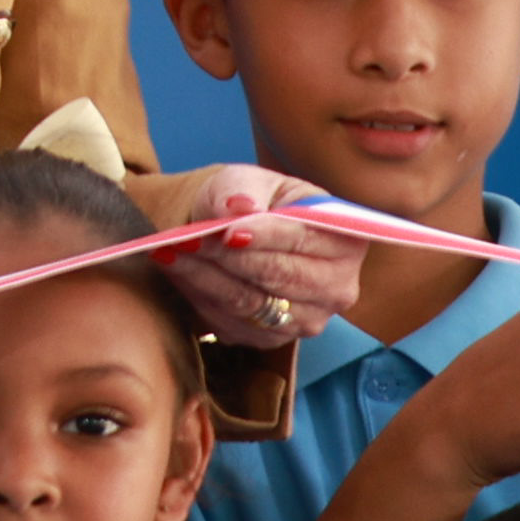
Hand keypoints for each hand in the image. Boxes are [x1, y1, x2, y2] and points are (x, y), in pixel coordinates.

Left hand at [160, 164, 363, 352]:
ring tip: (174, 251)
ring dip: (206, 276)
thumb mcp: (247, 181)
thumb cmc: (250, 201)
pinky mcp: (272, 339)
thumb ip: (243, 190)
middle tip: (188, 240)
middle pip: (279, 275)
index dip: (265, 235)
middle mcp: (337, 286)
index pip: (304, 237)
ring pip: (250, 302)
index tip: (227, 230)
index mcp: (345, 237)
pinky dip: (201, 296)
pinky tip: (181, 271)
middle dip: (229, 257)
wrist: (231, 232)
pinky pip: (232, 322)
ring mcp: (307, 319)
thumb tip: (240, 208)